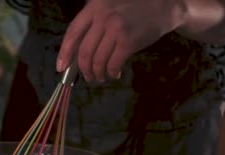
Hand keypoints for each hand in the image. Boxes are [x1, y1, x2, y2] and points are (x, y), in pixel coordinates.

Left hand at [57, 0, 187, 82]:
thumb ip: (93, 23)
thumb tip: (76, 53)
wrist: (163, 6)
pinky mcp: (128, 41)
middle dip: (84, 69)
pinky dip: (111, 72)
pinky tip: (114, 74)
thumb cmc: (133, 9)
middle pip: (84, 51)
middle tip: (88, 77)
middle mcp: (102, 17)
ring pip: (98, 60)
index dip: (65, 53)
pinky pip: (113, 64)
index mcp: (94, 7)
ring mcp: (115, 29)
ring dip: (97, 73)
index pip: (72, 33)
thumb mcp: (109, 7)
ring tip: (101, 77)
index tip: (61, 68)